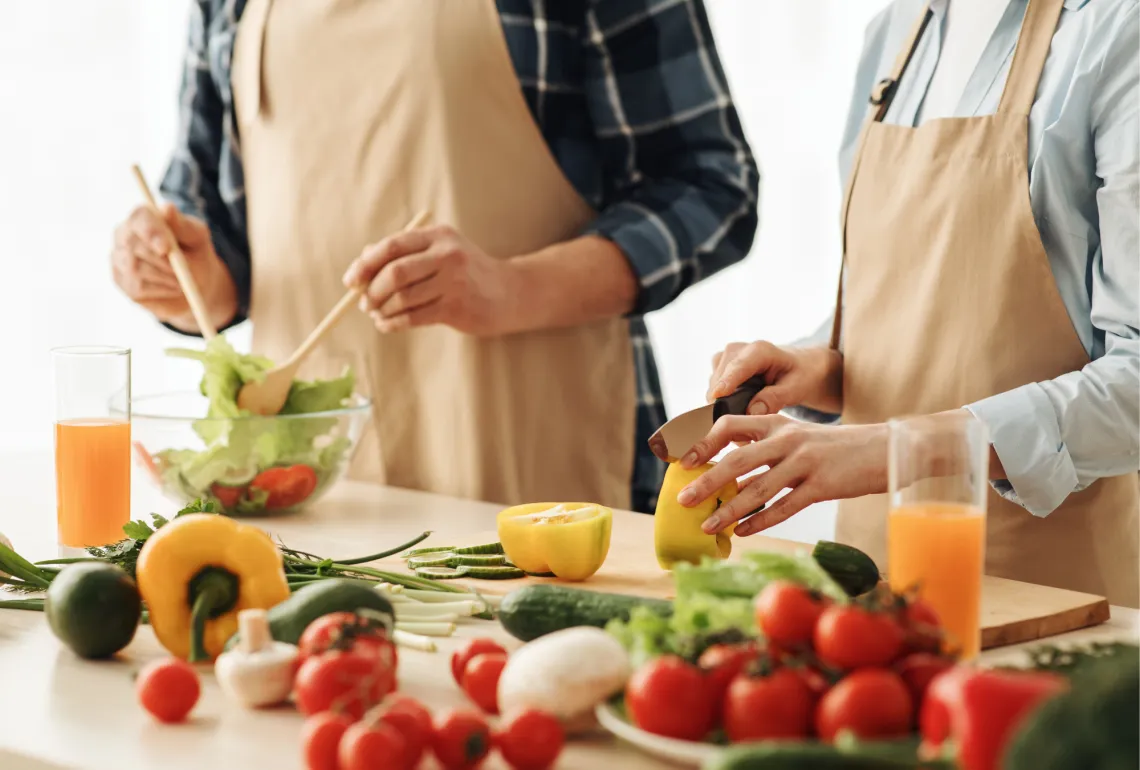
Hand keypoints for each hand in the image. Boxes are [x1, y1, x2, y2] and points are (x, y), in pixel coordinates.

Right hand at [111, 204, 237, 332]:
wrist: (196, 284)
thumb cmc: (196, 254)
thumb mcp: (197, 238)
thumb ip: (183, 225)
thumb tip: (167, 208)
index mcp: (143, 217)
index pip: (139, 217)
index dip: (151, 231)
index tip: (165, 248)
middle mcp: (124, 235)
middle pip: (134, 245)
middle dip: (162, 261)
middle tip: (181, 270)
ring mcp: (119, 258)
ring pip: (136, 268)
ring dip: (166, 277)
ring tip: (180, 278)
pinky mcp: (121, 281)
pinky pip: (138, 287)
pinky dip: (162, 289)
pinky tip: (171, 287)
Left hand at [343, 225, 518, 335]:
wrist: (510, 293)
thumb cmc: (467, 272)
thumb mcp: (441, 252)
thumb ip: (406, 253)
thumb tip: (362, 263)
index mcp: (438, 236)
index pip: (392, 246)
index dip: (365, 264)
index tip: (351, 280)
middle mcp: (447, 255)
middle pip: (394, 272)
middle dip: (372, 290)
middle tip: (364, 303)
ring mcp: (454, 282)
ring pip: (402, 298)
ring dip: (382, 310)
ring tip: (377, 315)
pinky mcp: (457, 308)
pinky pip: (414, 317)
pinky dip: (393, 323)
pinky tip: (387, 325)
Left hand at [675, 415, 888, 536]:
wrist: (882, 449)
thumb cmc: (833, 448)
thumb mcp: (797, 438)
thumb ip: (765, 449)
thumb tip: (728, 473)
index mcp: (777, 423)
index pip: (729, 425)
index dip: (704, 442)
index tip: (684, 461)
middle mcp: (787, 439)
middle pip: (737, 461)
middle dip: (706, 482)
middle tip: (684, 500)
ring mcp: (805, 462)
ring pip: (758, 489)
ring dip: (729, 510)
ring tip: (708, 525)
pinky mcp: (822, 485)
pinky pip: (784, 507)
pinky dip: (761, 521)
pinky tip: (743, 532)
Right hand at [708, 341, 842, 414]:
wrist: (801, 366)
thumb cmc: (801, 375)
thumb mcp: (796, 388)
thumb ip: (775, 399)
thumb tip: (751, 412)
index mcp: (760, 351)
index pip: (739, 366)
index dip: (726, 381)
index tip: (716, 397)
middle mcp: (739, 349)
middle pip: (721, 379)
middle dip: (726, 405)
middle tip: (742, 433)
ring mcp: (727, 356)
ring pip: (714, 385)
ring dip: (723, 404)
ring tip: (744, 419)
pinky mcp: (720, 365)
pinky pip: (713, 387)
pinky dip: (722, 400)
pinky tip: (740, 405)